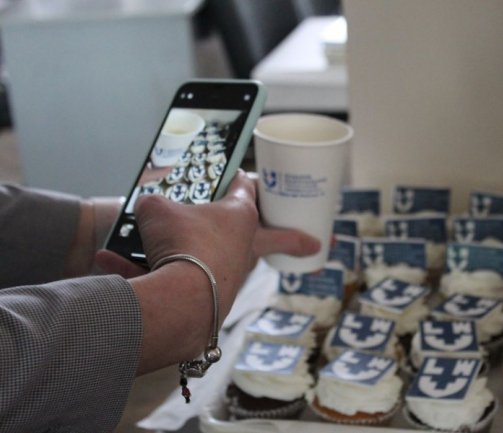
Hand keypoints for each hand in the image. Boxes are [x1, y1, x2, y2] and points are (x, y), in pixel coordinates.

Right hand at [113, 171, 319, 373]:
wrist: (179, 296)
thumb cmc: (181, 243)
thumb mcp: (157, 208)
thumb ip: (153, 203)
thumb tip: (146, 210)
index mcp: (239, 217)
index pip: (249, 190)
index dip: (246, 178)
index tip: (245, 174)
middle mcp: (241, 248)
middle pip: (271, 238)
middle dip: (292, 239)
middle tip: (313, 244)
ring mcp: (227, 276)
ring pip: (216, 261)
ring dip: (192, 253)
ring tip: (166, 247)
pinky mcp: (209, 302)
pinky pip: (174, 282)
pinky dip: (147, 274)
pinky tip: (111, 265)